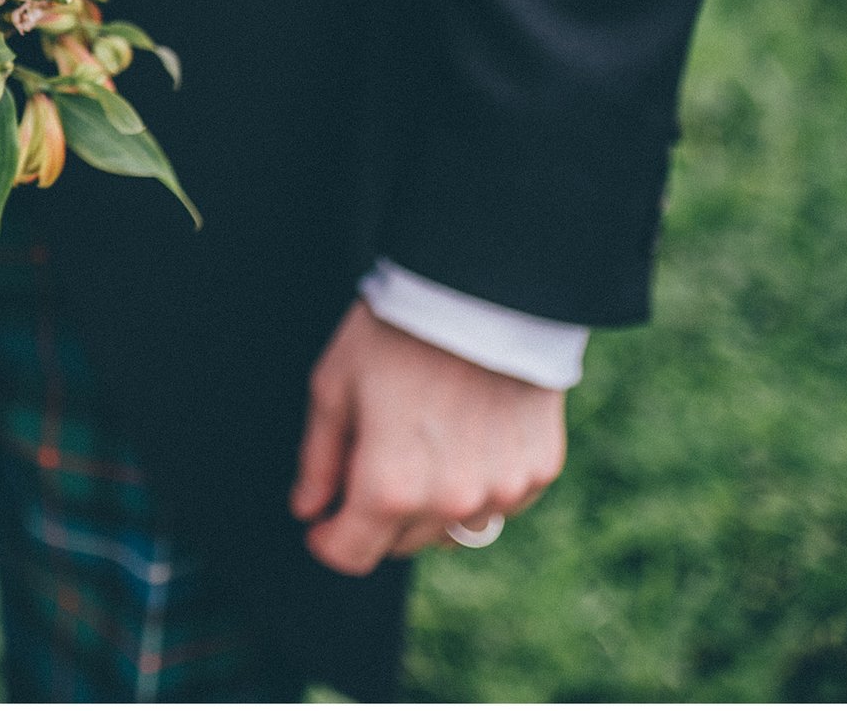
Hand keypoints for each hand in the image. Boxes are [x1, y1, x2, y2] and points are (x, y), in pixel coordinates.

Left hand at [290, 299, 566, 574]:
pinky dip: (476, 484)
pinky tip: (466, 435)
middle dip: (375, 515)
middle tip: (371, 455)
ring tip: (421, 439)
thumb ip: (318, 460)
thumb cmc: (395, 333)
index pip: (350, 555)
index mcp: (390, 488)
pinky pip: (497, 502)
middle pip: (399, 544)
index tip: (322, 518)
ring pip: (450, 529)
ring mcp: (501, 491)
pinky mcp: (538, 471)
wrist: (482, 291)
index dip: (327, 538)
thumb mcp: (333, 387)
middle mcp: (450, 503)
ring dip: (428, 505)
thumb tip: (307, 511)